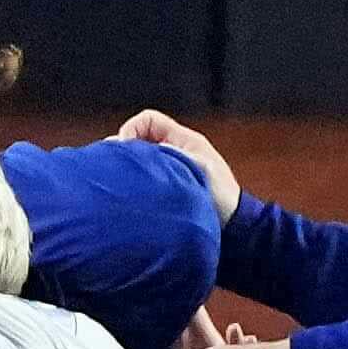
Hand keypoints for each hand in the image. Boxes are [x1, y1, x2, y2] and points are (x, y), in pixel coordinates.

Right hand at [115, 108, 239, 220]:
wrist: (233, 228)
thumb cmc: (221, 197)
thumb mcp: (197, 168)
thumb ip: (167, 156)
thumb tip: (135, 151)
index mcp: (183, 139)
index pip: (148, 120)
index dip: (130, 129)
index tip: (122, 150)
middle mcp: (174, 152)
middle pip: (139, 140)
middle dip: (124, 152)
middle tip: (114, 170)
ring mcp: (170, 171)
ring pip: (139, 162)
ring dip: (129, 170)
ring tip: (120, 185)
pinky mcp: (166, 192)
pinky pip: (143, 181)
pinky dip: (134, 185)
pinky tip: (129, 198)